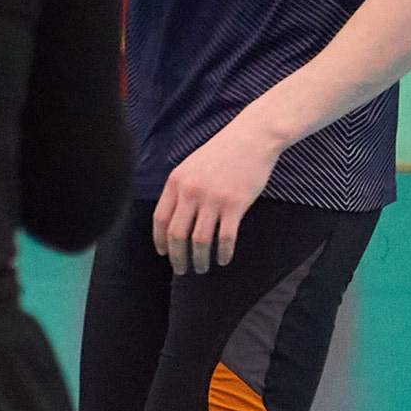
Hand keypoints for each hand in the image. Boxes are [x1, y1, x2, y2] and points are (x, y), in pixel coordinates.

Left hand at [152, 116, 285, 273]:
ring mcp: (212, 199)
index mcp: (175, 182)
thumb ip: (180, 189)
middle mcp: (190, 192)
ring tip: (201, 268)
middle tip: (181, 270)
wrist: (250, 139)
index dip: (160, 240)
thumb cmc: (220, 154)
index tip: (163, 254)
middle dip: (177, 257)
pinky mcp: (235, 205)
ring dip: (199, 259)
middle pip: (177, 234)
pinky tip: (224, 260)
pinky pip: (226, 238)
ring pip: (200, 240)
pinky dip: (223, 253)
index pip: (160, 219)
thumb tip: (172, 217)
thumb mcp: (190, 167)